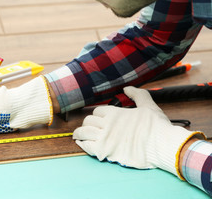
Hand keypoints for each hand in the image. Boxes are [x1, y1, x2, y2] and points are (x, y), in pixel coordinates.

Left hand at [73, 86, 204, 176]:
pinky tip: (81, 143)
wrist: (162, 145)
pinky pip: (87, 147)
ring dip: (79, 133)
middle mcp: (107, 124)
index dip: (97, 115)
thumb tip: (127, 88)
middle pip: (88, 122)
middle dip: (87, 124)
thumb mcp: (148, 105)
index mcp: (114, 113)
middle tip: (88, 127)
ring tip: (77, 135)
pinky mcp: (104, 152)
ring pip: (84, 133)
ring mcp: (104, 138)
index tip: (98, 119)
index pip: (97, 112)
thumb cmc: (156, 127)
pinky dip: (82, 144)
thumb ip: (137, 95)